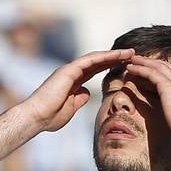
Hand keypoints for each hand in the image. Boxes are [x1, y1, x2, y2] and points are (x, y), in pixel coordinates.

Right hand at [21, 49, 136, 132]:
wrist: (37, 117)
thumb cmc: (51, 117)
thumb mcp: (71, 108)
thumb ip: (79, 99)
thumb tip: (87, 93)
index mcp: (74, 81)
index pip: (96, 71)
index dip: (111, 67)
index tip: (126, 66)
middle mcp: (72, 72)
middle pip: (98, 62)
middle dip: (116, 58)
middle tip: (133, 55)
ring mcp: (70, 69)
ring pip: (96, 58)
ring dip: (114, 55)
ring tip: (131, 53)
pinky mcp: (69, 70)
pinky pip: (90, 60)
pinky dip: (105, 57)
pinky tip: (118, 56)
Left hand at [121, 56, 170, 149]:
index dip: (162, 70)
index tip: (153, 69)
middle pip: (165, 66)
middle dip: (152, 62)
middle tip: (139, 60)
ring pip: (157, 66)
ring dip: (143, 62)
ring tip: (132, 60)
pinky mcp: (168, 86)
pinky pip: (150, 72)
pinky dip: (139, 68)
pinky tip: (130, 68)